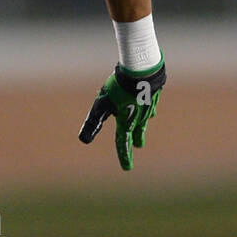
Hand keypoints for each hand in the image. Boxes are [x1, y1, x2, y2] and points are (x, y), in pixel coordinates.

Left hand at [78, 56, 165, 170]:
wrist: (143, 68)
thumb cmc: (120, 87)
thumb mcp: (102, 104)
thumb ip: (94, 122)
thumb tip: (83, 140)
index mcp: (127, 121)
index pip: (123, 142)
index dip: (124, 156)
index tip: (127, 168)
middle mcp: (139, 116)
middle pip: (137, 130)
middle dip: (136, 139)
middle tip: (139, 146)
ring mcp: (148, 105)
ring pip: (144, 118)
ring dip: (143, 125)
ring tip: (143, 129)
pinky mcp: (153, 93)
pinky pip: (150, 105)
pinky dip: (147, 109)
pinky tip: (148, 107)